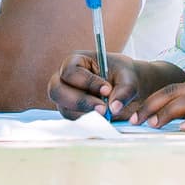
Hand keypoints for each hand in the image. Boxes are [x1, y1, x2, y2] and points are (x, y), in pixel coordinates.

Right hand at [54, 51, 169, 119]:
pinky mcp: (71, 112)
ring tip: (107, 114)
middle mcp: (64, 79)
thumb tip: (114, 108)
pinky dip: (87, 122)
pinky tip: (102, 119)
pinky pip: (73, 120)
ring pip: (65, 109)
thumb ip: (124, 91)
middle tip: (103, 109)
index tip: (108, 90)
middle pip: (56, 91)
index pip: (71, 72)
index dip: (87, 82)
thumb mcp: (128, 79)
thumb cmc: (123, 77)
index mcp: (75, 62)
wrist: (126, 88)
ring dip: (85, 114)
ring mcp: (65, 98)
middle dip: (80, 101)